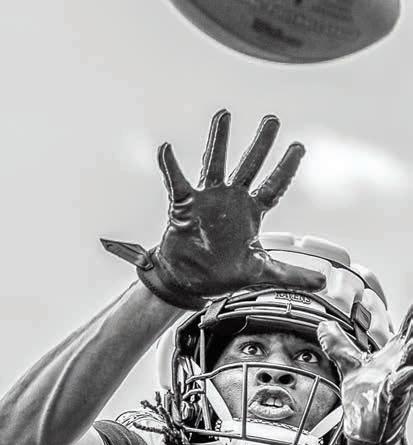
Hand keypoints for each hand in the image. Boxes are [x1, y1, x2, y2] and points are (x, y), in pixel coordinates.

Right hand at [101, 109, 324, 308]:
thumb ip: (292, 275)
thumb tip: (322, 282)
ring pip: (215, 163)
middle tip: (273, 120)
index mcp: (251, 213)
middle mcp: (231, 200)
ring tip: (224, 115)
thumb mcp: (261, 274)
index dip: (286, 168)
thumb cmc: (223, 275)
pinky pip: (177, 181)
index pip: (274, 186)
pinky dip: (170, 166)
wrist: (190, 282)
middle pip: (249, 166)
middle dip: (261, 144)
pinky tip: (167, 150)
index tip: (299, 146)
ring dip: (219, 140)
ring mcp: (208, 199)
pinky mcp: (184, 205)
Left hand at [317, 309, 412, 444]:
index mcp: (394, 357)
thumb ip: (339, 346)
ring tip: (412, 344)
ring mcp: (398, 382)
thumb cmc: (367, 402)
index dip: (412, 315)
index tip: (412, 301)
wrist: (367, 435)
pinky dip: (405, 378)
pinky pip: (399, 387)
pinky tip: (408, 372)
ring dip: (412, 350)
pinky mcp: (391, 399)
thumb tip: (324, 325)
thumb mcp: (351, 367)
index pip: (407, 329)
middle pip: (411, 341)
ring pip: (410, 361)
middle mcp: (400, 366)